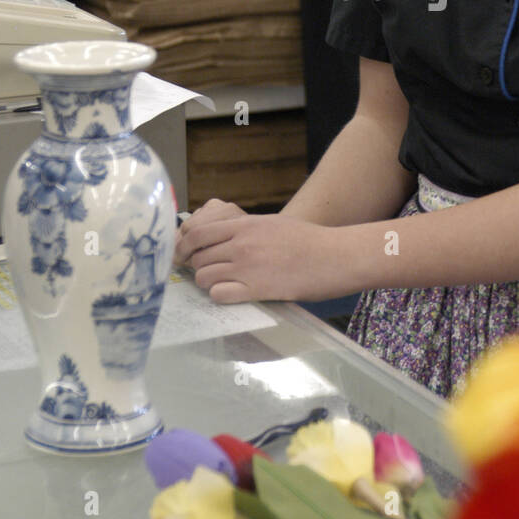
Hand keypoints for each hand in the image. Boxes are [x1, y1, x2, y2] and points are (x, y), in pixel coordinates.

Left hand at [174, 197, 338, 303]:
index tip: (184, 255)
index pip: (198, 234)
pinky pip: (219, 295)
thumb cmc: (308, 239)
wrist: (334, 257)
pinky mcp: (256, 290)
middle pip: (198, 258)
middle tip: (208, 271)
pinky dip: (220, 295)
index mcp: (245, 225)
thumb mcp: (273, 223)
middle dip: (198, 266)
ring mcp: (247, 268)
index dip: (186, 246)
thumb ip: (246, 229)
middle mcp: (241, 245)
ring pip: (204, 278)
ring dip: (208, 282)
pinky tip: (232, 293)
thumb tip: (225, 236)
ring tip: (223, 283)